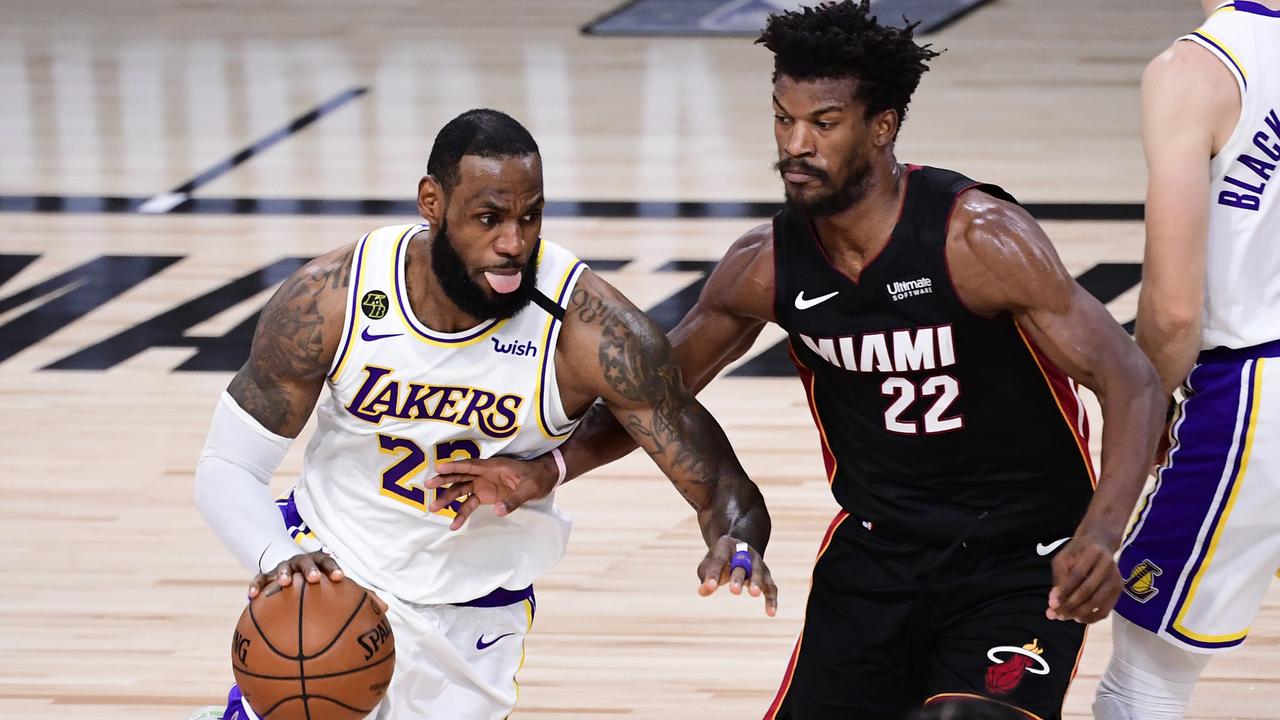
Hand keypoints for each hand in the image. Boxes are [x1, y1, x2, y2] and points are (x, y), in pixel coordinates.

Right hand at [249, 550, 343, 598]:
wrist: (291, 570)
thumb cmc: (314, 586)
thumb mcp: (325, 586)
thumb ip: (339, 596)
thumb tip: (361, 613)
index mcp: (317, 563)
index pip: (327, 562)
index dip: (333, 569)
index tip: (340, 577)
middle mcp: (300, 563)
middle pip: (306, 562)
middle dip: (311, 569)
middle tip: (315, 578)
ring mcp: (283, 568)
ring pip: (283, 568)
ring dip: (285, 573)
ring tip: (285, 582)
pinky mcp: (267, 576)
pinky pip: (260, 579)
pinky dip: (256, 585)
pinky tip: (252, 596)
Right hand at [425, 454, 559, 530]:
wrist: (545, 479)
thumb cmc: (537, 478)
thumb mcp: (529, 489)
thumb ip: (513, 500)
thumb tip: (497, 511)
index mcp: (493, 466)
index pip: (470, 465)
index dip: (454, 466)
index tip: (438, 467)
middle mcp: (484, 474)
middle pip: (460, 476)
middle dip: (443, 481)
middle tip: (427, 485)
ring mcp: (483, 484)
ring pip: (460, 490)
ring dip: (447, 498)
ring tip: (432, 508)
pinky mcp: (485, 495)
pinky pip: (469, 504)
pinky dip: (461, 513)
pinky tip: (453, 525)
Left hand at [696, 535, 777, 616]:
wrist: (739, 549)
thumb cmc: (720, 560)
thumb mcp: (708, 564)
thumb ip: (705, 576)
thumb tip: (704, 591)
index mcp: (726, 545)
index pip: (719, 559)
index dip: (714, 573)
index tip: (711, 587)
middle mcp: (744, 551)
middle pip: (741, 564)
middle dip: (738, 577)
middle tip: (734, 591)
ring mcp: (757, 563)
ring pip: (758, 573)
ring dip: (756, 582)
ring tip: (754, 593)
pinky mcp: (766, 575)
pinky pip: (771, 587)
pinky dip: (772, 599)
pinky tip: (771, 613)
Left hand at [1045, 532, 1121, 623]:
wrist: (1100, 543)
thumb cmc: (1077, 552)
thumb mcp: (1063, 559)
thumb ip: (1058, 579)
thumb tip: (1053, 603)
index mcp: (1093, 552)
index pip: (1077, 575)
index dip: (1064, 591)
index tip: (1051, 604)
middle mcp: (1108, 564)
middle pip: (1088, 590)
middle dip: (1070, 605)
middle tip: (1056, 615)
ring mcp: (1116, 578)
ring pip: (1097, 601)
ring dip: (1079, 613)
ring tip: (1064, 617)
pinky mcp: (1119, 589)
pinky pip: (1106, 609)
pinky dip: (1092, 617)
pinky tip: (1079, 618)